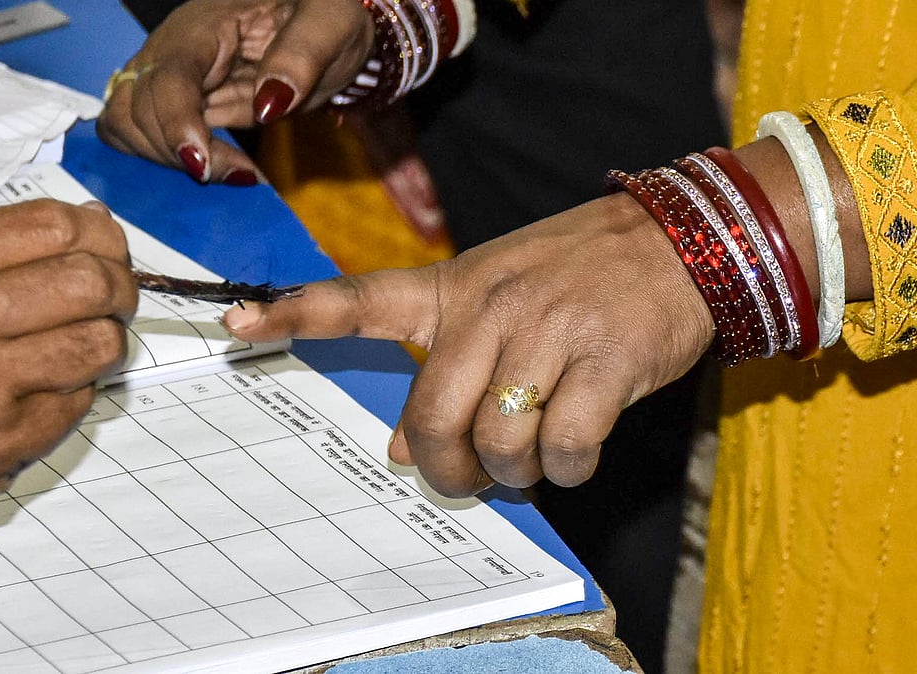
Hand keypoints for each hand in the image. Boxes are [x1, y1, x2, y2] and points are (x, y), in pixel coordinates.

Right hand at [97, 0, 373, 183]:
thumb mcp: (330, 22)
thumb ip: (302, 55)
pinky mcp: (178, 101)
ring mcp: (169, 75)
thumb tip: (269, 104)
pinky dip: (170, 159)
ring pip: (126, 124)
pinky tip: (218, 165)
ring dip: (166, 158)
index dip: (176, 124)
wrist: (325, 24)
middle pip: (134, 107)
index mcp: (207, 24)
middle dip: (177, 151)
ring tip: (230, 169)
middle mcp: (174, 48)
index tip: (201, 166)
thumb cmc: (327, 13)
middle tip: (240, 171)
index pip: (168, 75)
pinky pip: (145, 134)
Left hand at [222, 193, 714, 496]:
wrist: (680, 241)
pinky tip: (574, 453)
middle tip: (467, 474)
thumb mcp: (500, 298)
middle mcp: (491, 306)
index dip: (293, 314)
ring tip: (533, 458)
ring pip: (498, 437)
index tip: (236, 324)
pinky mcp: (607, 361)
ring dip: (513, 472)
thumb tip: (398, 448)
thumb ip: (444, 365)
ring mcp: (549, 330)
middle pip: (430, 416)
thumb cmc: (579, 274)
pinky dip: (566, 469)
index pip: (359, 298)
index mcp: (453, 286)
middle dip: (444, 467)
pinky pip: (565, 445)